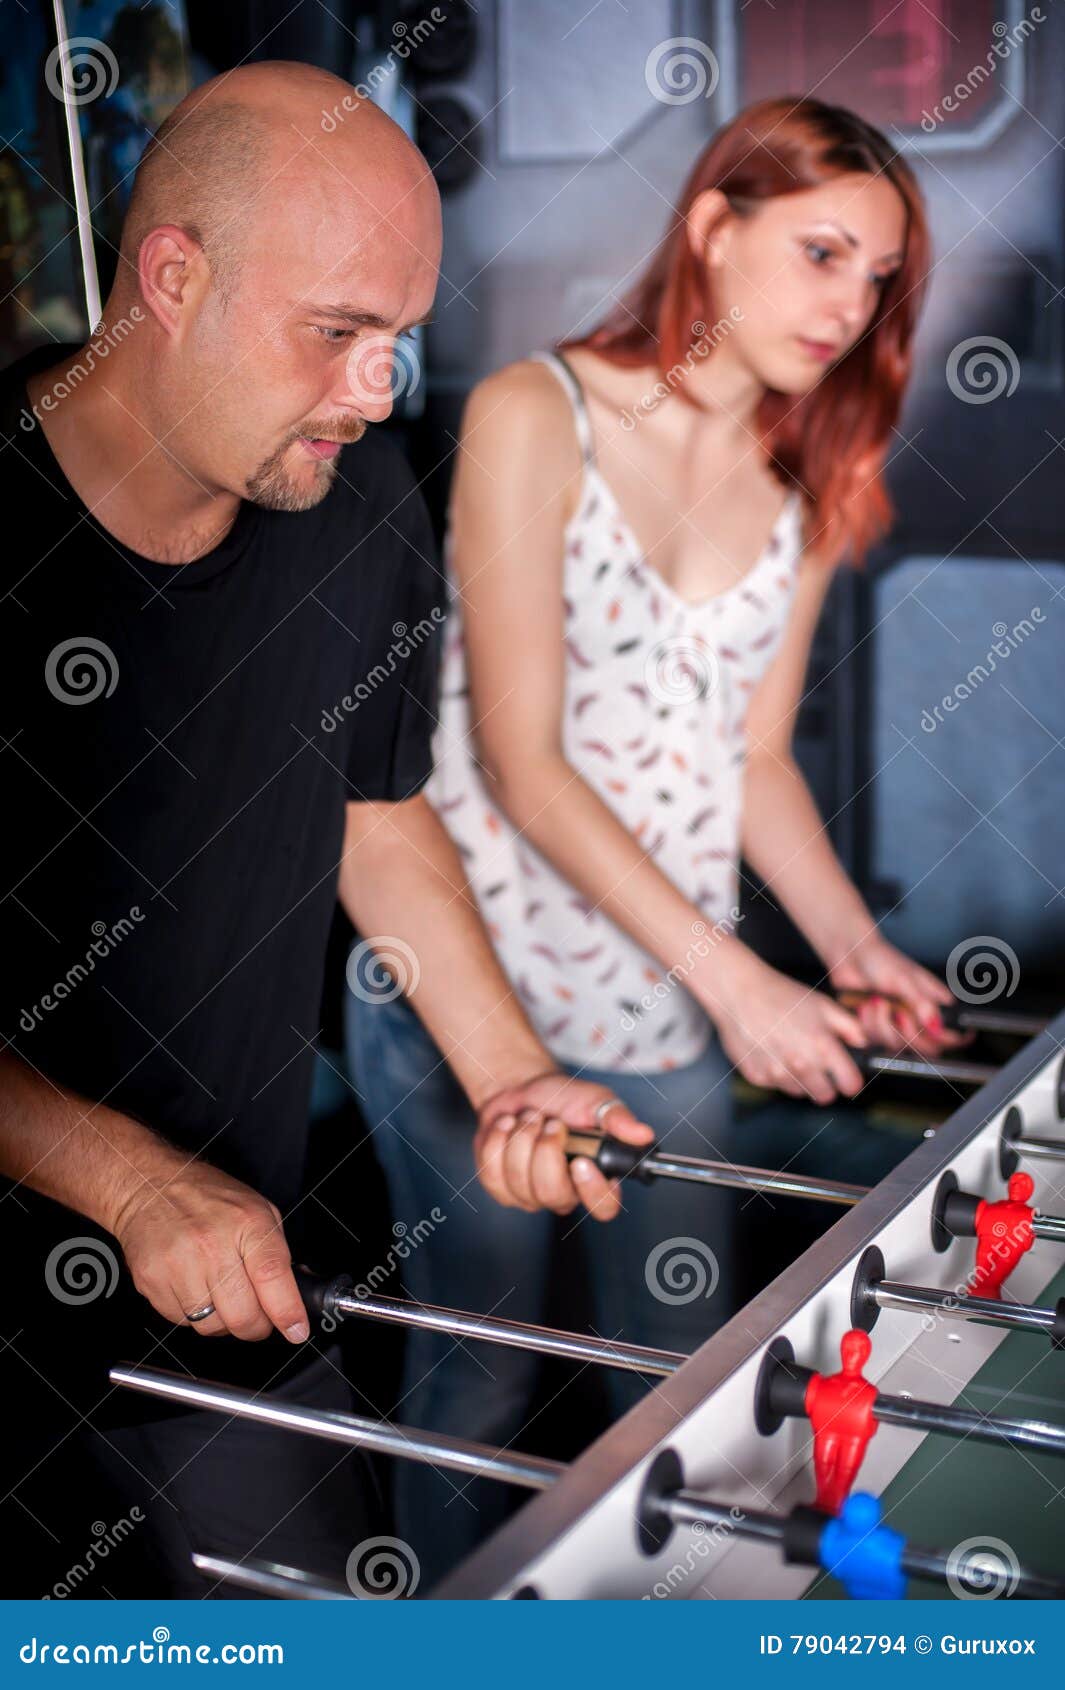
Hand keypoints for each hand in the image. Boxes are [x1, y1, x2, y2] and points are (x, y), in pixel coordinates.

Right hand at [112, 1159, 309, 1342]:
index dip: (287, 1312)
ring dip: (222, 1321)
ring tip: (219, 1293)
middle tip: (256, 1317)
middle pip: (243, 1315)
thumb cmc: (206, 1197)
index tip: (296, 1330)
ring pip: (212, 1326)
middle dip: (255, 1326)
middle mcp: (211, 1243)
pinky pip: (182, 1321)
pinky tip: (194, 1288)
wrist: (150, 1186)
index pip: (272, 1275)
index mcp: (246, 1222)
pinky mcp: (152, 1280)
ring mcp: (179, 1263)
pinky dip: (194, 1315)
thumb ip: (277, 1251)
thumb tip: (296, 1293)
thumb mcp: (257, 1209)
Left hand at [474, 1070, 653, 1220]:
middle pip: (554, 1194)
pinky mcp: (501, 1188)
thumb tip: (643, 1135)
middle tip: (549, 1122)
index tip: (581, 1162)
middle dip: (546, 1151)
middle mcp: (565, 1192)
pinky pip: (492, 1173)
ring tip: (529, 1118)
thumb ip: (618, 1119)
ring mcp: (530, 1195)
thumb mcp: (596, 1101)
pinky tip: (506, 1126)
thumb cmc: (564, 1099)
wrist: (522, 1090)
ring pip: (520, 1182)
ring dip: (521, 1138)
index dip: (593, 1191)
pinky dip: (497, 1140)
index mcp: (596, 1177)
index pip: (604, 1207)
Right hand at [704, 953, 868, 1104]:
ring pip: (800, 1093)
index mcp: (822, 1046)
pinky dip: (777, 1074)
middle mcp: (801, 1064)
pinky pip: (776, 1086)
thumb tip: (865, 1045)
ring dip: (800, 1080)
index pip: (850, 1085)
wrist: (741, 993)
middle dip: (826, 1084)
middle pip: (825, 1096)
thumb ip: (851, 1027)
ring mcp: (777, 1073)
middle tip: (817, 1066)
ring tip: (791, 1054)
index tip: (845, 1076)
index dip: (850, 1080)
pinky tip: (772, 1053)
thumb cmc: (782, 995)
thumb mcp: (824, 1005)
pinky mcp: (757, 1077)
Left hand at [828, 936, 973, 1058]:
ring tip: (876, 1001)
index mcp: (933, 1004)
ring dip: (882, 1024)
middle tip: (900, 1015)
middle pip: (926, 1048)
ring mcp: (897, 1025)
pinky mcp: (876, 1028)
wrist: (850, 955)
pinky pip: (874, 1040)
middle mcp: (918, 1018)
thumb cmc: (880, 959)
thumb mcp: (904, 979)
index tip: (936, 1035)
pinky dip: (867, 1024)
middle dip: (909, 1034)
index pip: (951, 1034)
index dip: (950, 1040)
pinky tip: (865, 1006)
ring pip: (897, 1046)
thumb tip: (937, 1026)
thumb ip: (921, 1003)